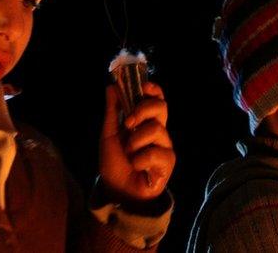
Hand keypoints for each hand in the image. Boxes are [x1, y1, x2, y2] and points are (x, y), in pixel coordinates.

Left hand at [99, 82, 174, 205]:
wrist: (116, 191)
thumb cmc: (114, 163)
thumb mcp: (109, 135)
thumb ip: (113, 111)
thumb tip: (111, 87)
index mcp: (146, 122)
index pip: (157, 99)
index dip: (154, 90)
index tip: (144, 86)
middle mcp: (158, 131)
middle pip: (161, 107)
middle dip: (143, 110)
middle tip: (129, 123)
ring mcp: (165, 146)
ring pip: (156, 129)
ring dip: (135, 141)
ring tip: (129, 154)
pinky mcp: (168, 162)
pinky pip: (155, 152)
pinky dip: (140, 160)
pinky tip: (137, 167)